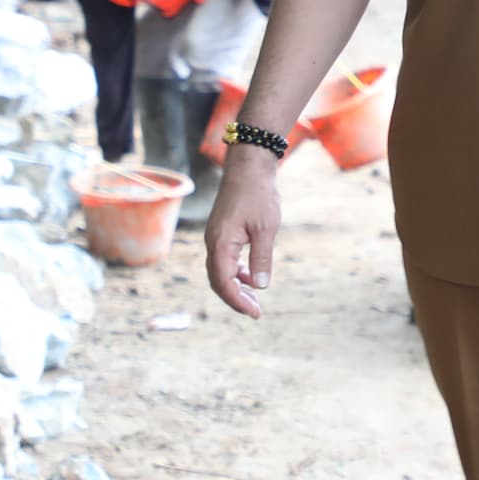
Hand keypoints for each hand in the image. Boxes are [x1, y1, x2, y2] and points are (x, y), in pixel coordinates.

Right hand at [204, 151, 284, 317]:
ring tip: (255, 299)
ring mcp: (215, 237)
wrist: (249, 166)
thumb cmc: (258, 194)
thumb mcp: (265, 229)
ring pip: (220, 271)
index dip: (238, 301)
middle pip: (218, 281)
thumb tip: (260, 286)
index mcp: (221, 243)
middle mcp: (213, 242)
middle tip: (256, 312)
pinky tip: (251, 276)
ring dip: (236, 287)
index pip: (223, 282)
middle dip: (235, 298)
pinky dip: (236, 272)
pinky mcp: (221, 232)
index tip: (255, 313)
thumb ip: (261, 259)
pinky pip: (224, 259)